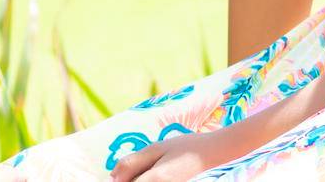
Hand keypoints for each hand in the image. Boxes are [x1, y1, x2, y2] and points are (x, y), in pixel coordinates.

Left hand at [109, 125, 260, 181]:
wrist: (213, 152)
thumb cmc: (186, 147)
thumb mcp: (157, 148)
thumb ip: (132, 162)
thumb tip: (111, 177)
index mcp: (152, 181)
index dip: (116, 179)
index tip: (115, 173)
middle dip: (125, 178)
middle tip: (134, 166)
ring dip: (135, 178)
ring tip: (145, 167)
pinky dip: (145, 179)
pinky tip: (152, 170)